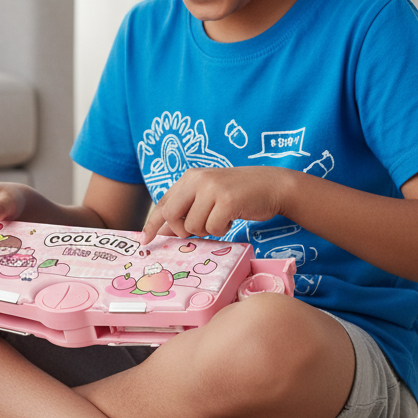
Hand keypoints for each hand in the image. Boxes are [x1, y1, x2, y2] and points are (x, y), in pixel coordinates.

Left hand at [142, 167, 293, 242]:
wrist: (272, 185)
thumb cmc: (238, 194)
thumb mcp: (208, 196)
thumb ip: (186, 210)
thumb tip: (162, 231)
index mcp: (190, 177)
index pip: (163, 202)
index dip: (152, 223)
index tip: (145, 240)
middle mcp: (197, 179)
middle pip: (171, 215)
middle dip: (181, 230)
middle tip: (198, 230)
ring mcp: (212, 189)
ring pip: (192, 226)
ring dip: (207, 230)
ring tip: (221, 218)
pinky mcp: (227, 201)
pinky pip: (212, 228)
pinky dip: (221, 230)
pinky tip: (231, 219)